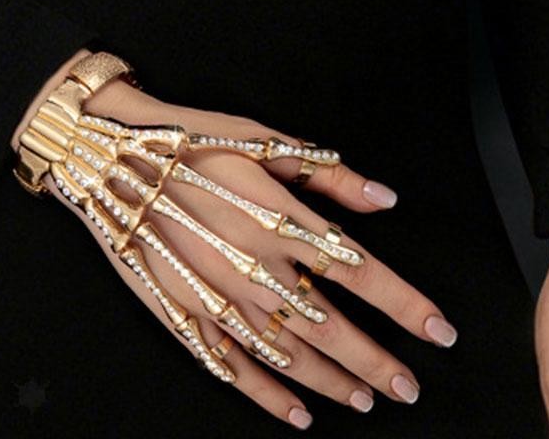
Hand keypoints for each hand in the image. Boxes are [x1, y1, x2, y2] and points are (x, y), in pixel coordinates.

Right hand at [26, 74, 458, 427]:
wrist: (107, 155)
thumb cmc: (188, 137)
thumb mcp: (261, 137)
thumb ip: (327, 173)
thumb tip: (384, 198)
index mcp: (279, 220)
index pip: (361, 273)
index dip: (405, 305)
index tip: (441, 331)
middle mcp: (255, 267)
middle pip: (332, 329)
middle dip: (378, 362)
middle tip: (410, 387)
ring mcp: (218, 299)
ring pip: (290, 356)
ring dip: (332, 382)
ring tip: (366, 399)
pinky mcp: (185, 317)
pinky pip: (235, 370)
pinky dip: (270, 396)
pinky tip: (298, 415)